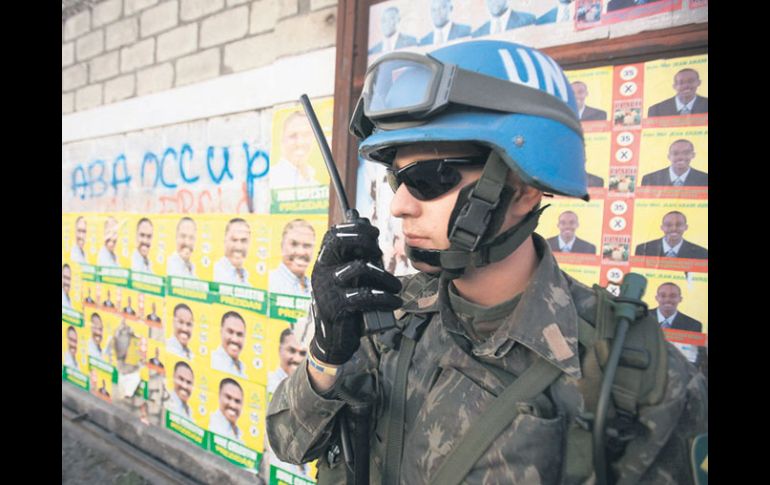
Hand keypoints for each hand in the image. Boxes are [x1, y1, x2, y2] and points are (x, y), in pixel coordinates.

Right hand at [310, 218, 401, 364]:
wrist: (333, 340)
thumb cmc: (346, 307)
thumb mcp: (349, 281)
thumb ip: (356, 261)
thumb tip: (370, 236)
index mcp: (324, 263)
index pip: (334, 235)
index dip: (355, 228)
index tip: (373, 232)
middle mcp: (321, 271)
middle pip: (339, 241)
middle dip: (365, 240)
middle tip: (379, 253)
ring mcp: (327, 288)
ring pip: (360, 268)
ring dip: (384, 276)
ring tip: (395, 286)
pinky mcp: (336, 306)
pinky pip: (366, 295)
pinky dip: (386, 297)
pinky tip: (394, 301)